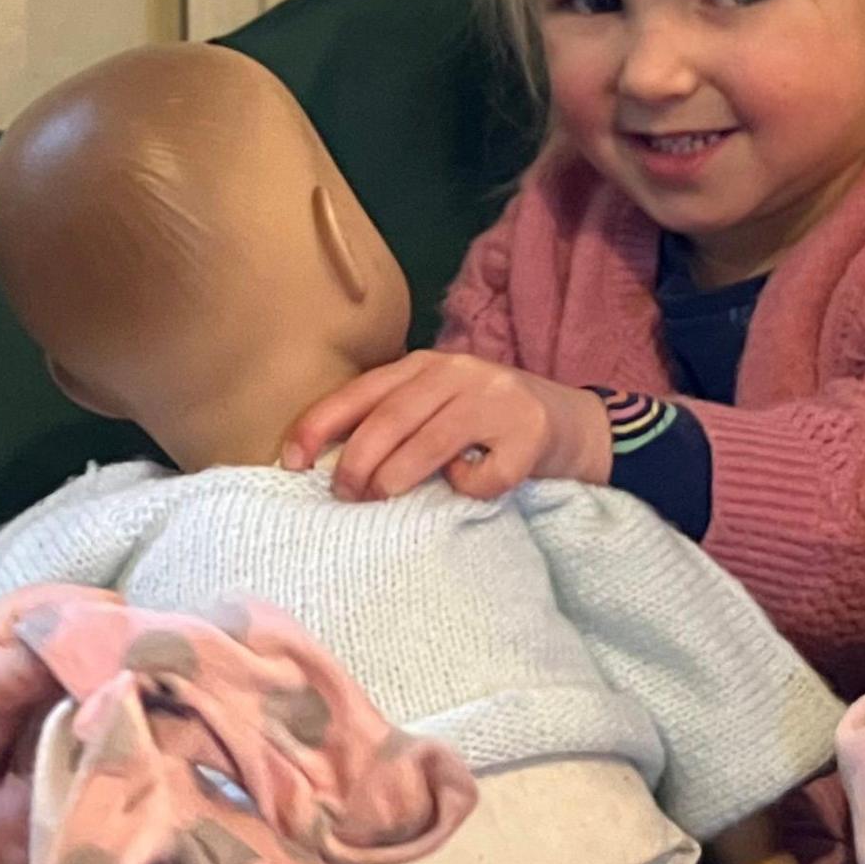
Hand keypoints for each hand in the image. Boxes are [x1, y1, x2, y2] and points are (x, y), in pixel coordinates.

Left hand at [279, 352, 612, 501]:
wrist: (572, 422)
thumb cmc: (486, 422)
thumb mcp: (434, 405)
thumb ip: (390, 419)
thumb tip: (323, 462)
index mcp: (424, 365)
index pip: (360, 392)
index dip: (319, 426)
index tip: (292, 462)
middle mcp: (458, 372)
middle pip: (390, 418)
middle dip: (356, 462)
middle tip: (344, 495)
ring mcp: (497, 401)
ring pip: (431, 443)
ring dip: (397, 477)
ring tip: (381, 498)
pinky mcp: (530, 435)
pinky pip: (483, 474)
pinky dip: (468, 488)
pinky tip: (471, 485)